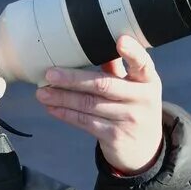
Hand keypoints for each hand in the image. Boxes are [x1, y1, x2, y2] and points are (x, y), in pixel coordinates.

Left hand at [35, 35, 163, 174]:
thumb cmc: (134, 108)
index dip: (132, 52)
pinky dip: (66, 114)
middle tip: (50, 73)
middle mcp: (142, 99)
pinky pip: (86, 122)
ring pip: (90, 105)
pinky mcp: (115, 136)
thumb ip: (116, 69)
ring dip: (63, 98)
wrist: (144, 149)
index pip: (143, 63)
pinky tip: (52, 107)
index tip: (119, 40)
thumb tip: (90, 44)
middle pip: (104, 85)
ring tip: (42, 92)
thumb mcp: (133, 88)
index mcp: (148, 81)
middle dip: (74, 79)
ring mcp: (129, 119)